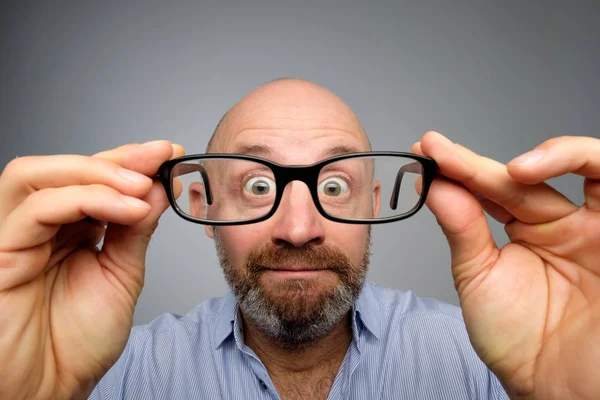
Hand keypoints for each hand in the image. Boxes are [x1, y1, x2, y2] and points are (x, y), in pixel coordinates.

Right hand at [0, 141, 184, 399]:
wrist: (52, 389)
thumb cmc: (78, 341)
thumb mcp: (121, 273)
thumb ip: (135, 229)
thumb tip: (159, 186)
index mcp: (68, 230)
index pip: (92, 179)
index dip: (130, 161)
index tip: (171, 153)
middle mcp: (39, 227)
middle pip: (64, 169)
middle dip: (117, 158)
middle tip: (159, 157)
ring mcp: (15, 237)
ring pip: (38, 176)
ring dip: (98, 173)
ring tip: (142, 184)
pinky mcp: (0, 255)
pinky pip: (34, 211)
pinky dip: (85, 199)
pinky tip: (128, 207)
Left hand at [413, 132, 599, 399]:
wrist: (555, 386)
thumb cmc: (518, 340)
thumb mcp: (479, 278)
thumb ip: (463, 230)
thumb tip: (436, 185)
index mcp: (527, 232)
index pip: (490, 190)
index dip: (457, 170)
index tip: (425, 156)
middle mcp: (561, 224)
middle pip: (520, 179)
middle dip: (475, 164)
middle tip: (437, 152)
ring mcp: (594, 227)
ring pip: (577, 169)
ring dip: (539, 156)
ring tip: (494, 167)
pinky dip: (579, 162)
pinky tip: (530, 171)